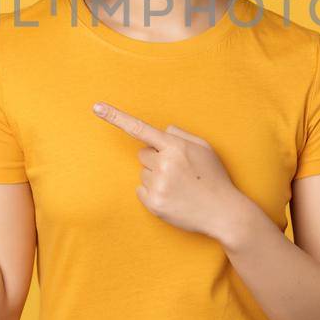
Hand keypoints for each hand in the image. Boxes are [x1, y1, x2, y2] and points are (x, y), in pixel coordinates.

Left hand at [91, 101, 252, 241]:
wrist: (223, 212)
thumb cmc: (214, 177)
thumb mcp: (204, 148)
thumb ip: (181, 135)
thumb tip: (161, 132)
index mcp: (176, 147)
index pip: (140, 128)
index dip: (116, 117)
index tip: (96, 107)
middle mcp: (164, 164)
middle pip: (143, 154)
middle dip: (155, 158)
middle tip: (178, 170)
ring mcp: (157, 185)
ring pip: (142, 172)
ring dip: (155, 176)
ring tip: (179, 185)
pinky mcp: (153, 203)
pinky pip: (140, 190)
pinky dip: (152, 192)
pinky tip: (172, 196)